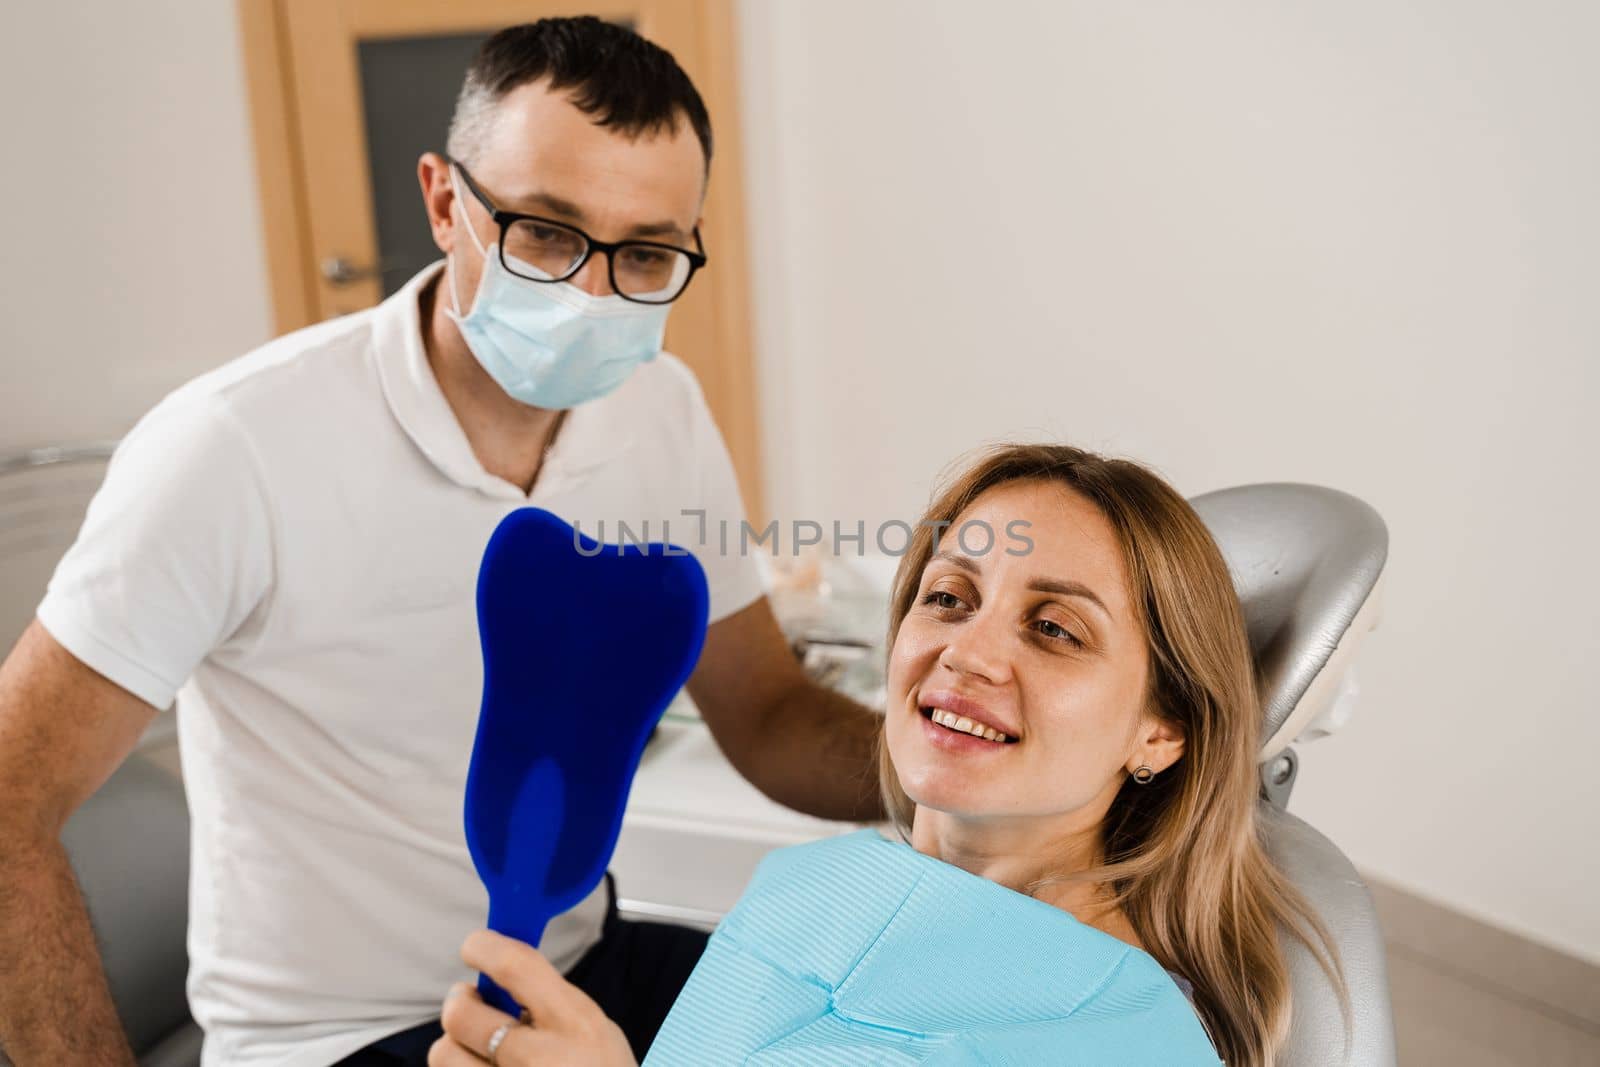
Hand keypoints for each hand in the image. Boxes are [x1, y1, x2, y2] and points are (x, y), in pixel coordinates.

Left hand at [430, 930, 636, 1065]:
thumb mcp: (598, 1031)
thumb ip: (551, 1002)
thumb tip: (497, 976)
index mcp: (575, 1024)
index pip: (514, 967)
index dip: (483, 947)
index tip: (475, 946)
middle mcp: (540, 1060)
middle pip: (461, 1015)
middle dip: (461, 1002)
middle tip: (471, 1001)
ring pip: (445, 1054)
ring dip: (456, 1046)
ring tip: (480, 1048)